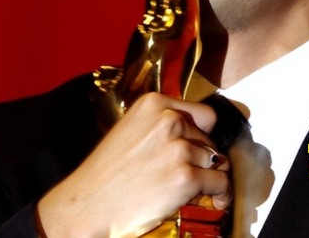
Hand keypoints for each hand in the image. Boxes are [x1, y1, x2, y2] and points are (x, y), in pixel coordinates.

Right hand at [37, 92, 230, 237]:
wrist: (86, 205)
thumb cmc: (105, 173)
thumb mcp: (130, 129)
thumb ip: (160, 124)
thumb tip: (191, 136)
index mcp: (154, 103)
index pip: (203, 113)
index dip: (202, 132)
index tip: (199, 145)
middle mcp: (169, 120)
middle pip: (209, 138)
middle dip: (202, 156)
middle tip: (187, 173)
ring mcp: (179, 148)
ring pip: (216, 160)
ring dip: (211, 175)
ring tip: (203, 189)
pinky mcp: (186, 177)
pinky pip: (220, 183)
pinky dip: (222, 193)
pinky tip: (217, 198)